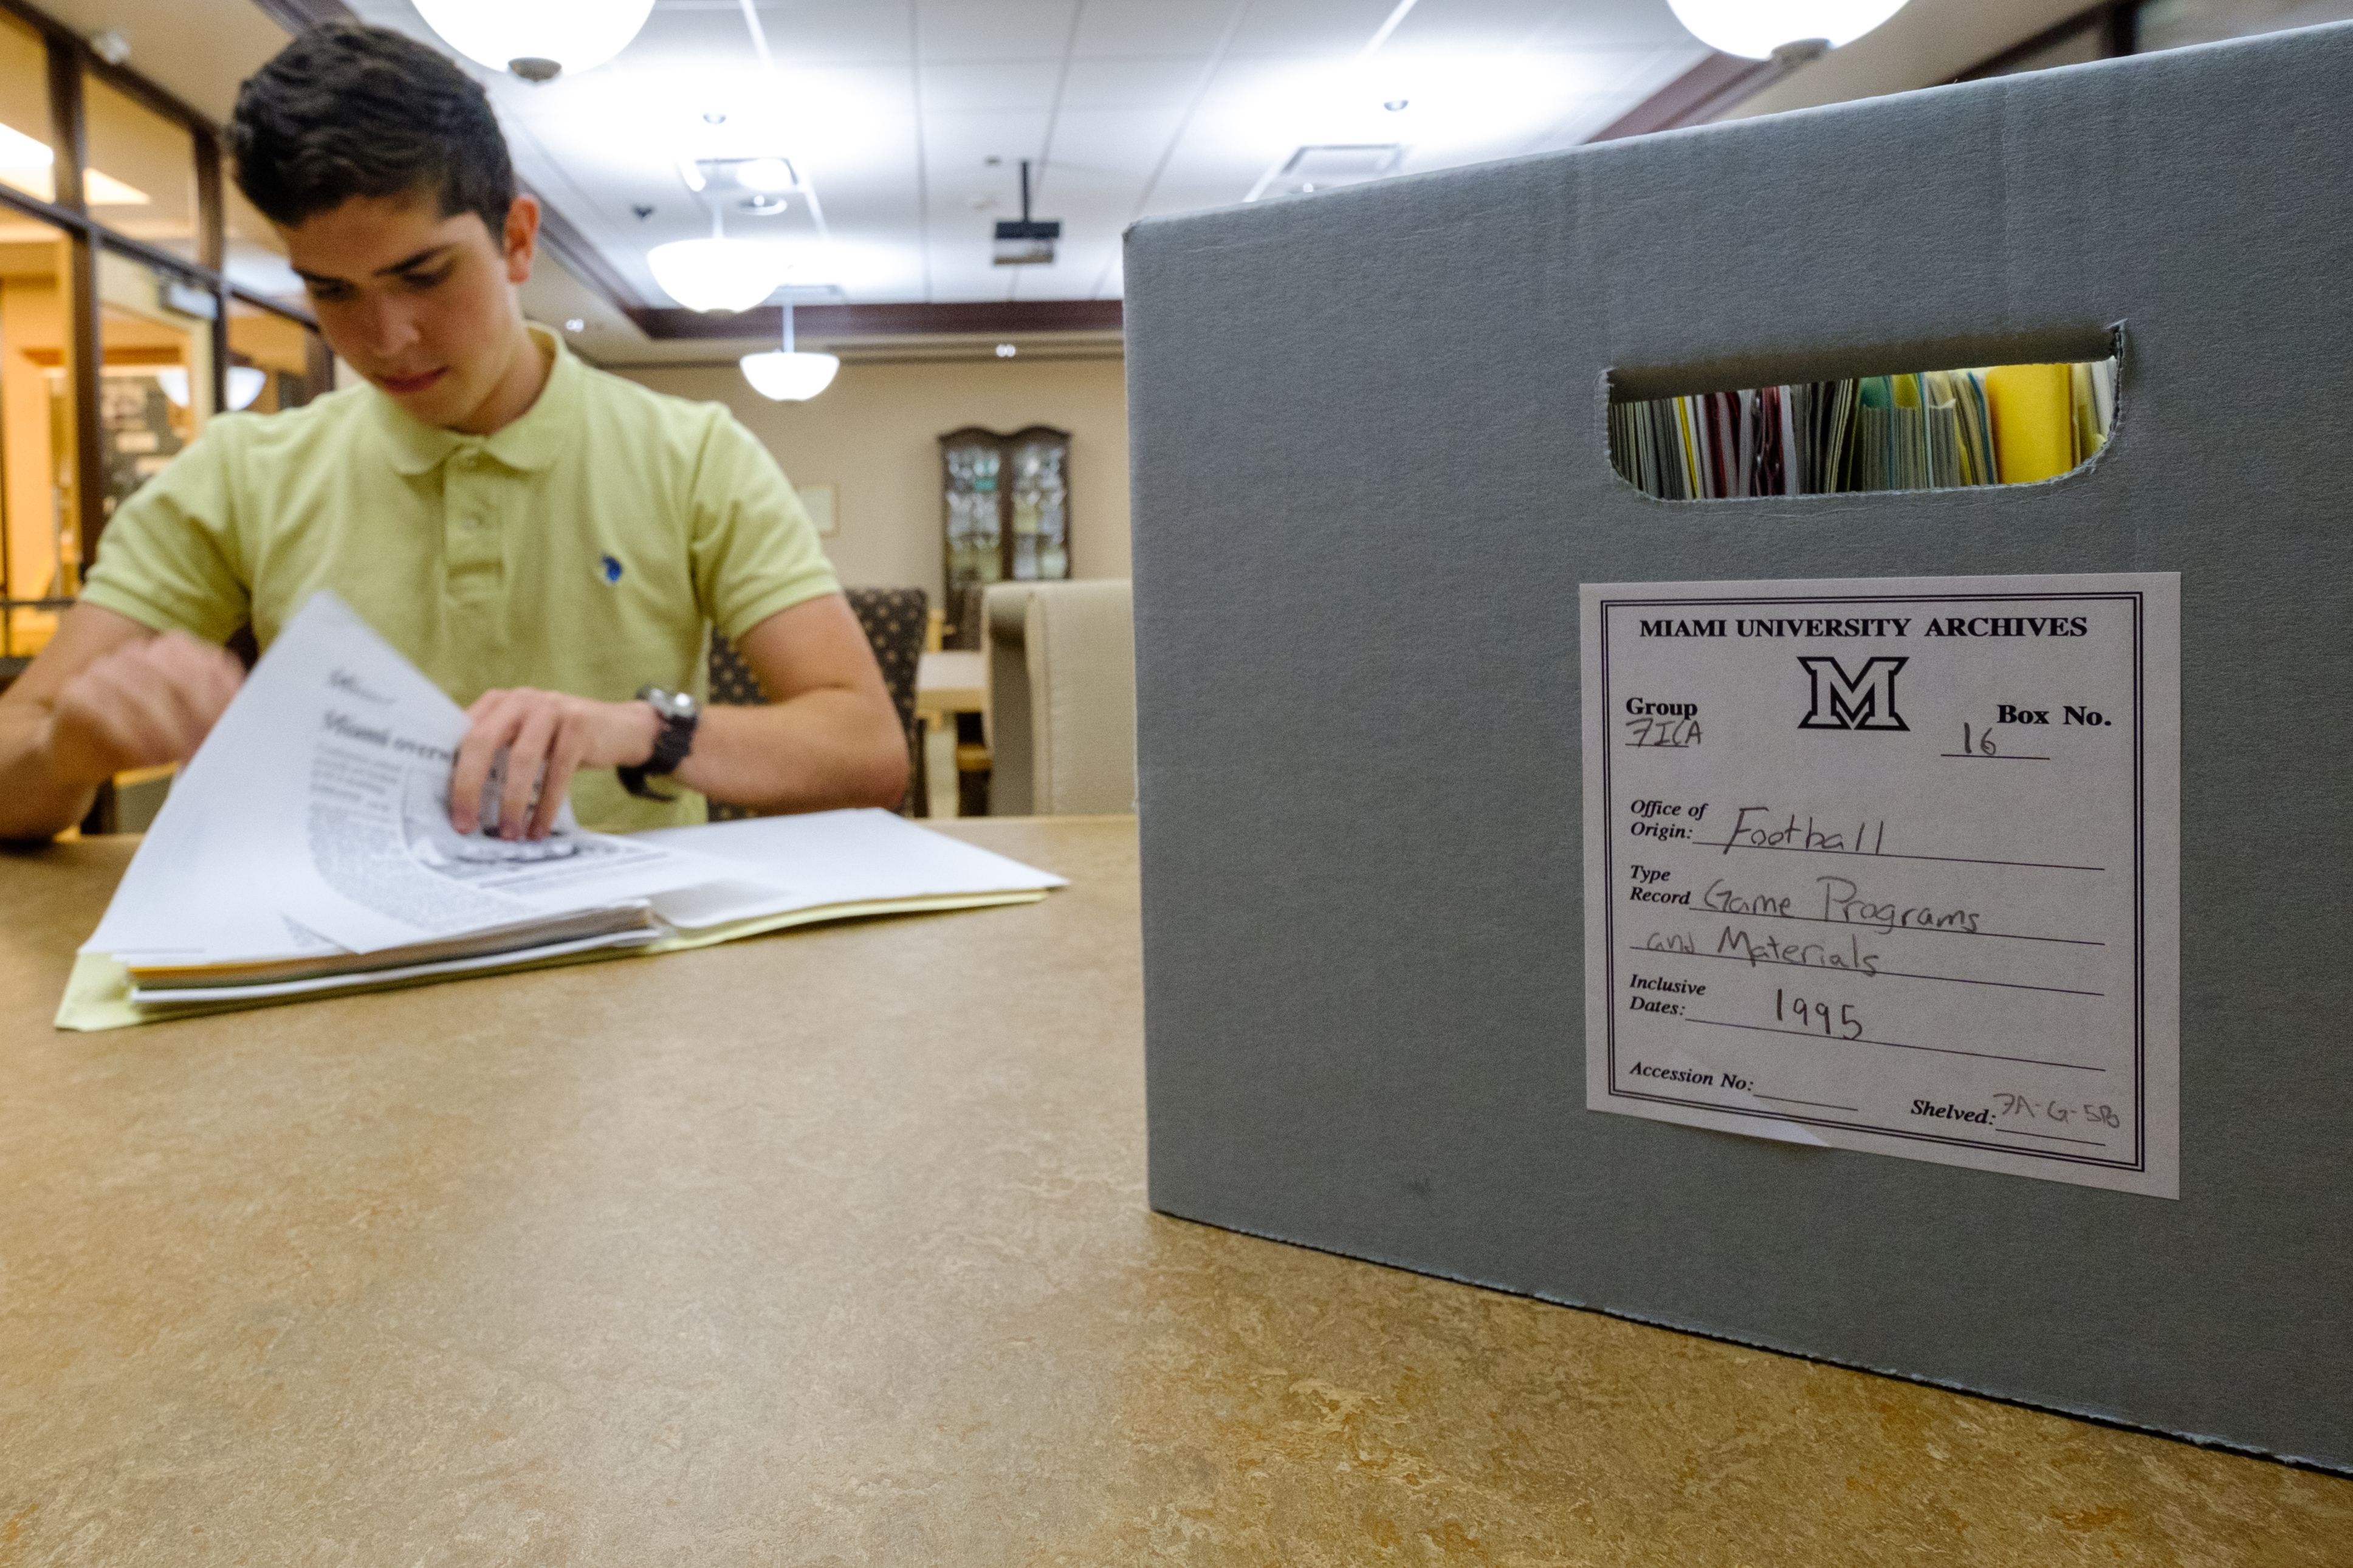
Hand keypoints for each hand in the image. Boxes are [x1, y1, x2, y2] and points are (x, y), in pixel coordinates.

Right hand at [41, 632, 243, 784]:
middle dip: (200, 718)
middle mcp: (140, 653)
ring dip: (169, 732)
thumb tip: (248, 727)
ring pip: (144, 694)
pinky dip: (133, 738)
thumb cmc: (146, 735)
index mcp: (174, 650)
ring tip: (183, 758)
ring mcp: (106, 669)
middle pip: (179, 678)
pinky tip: (151, 760)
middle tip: (208, 750)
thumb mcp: (191, 724)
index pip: (208, 665)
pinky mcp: (77, 693)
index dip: (224, 698)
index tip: (233, 729)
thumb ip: (217, 716)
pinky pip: (108, 711)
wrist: (84, 748)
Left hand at [449, 688, 659, 839]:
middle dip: (469, 787)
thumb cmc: (559, 741)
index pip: (461, 735)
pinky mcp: (579, 726)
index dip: (449, 772)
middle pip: (482, 741)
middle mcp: (520, 700)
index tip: (445, 808)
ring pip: (521, 759)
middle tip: (465, 825)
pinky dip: (545, 805)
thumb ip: (495, 752)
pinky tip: (538, 827)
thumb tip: (458, 798)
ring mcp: (551, 709)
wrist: (618, 727)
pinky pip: (557, 772)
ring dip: (511, 803)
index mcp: (497, 702)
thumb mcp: (523, 737)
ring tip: (508, 833)